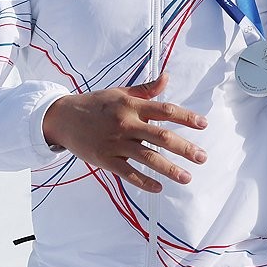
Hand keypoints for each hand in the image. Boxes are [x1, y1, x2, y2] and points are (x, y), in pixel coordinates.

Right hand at [42, 74, 207, 192]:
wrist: (63, 117)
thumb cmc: (95, 104)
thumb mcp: (119, 92)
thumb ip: (145, 89)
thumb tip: (167, 78)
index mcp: (131, 105)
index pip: (165, 110)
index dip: (186, 117)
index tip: (203, 124)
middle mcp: (125, 123)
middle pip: (161, 137)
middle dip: (185, 148)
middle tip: (202, 157)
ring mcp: (115, 143)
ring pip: (148, 158)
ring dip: (170, 169)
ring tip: (187, 177)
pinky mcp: (105, 159)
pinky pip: (129, 173)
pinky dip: (145, 181)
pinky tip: (159, 187)